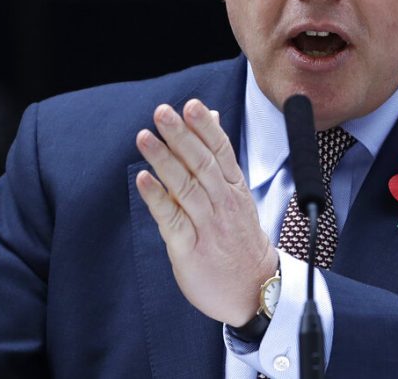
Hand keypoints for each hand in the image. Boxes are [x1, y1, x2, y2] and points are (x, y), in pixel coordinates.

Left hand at [135, 98, 278, 325]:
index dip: (205, 128)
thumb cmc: (239, 239)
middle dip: (181, 136)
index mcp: (233, 188)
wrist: (254, 292)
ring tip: (144, 138)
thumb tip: (210, 118)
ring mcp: (207, 226)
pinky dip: (157, 199)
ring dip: (163, 161)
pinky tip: (143, 180)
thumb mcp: (236, 195)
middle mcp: (222, 203)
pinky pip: (171, 220)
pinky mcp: (189, 248)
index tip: (191, 105)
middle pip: (201, 164)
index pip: (221, 151)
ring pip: (186, 187)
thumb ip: (219, 158)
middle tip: (162, 112)